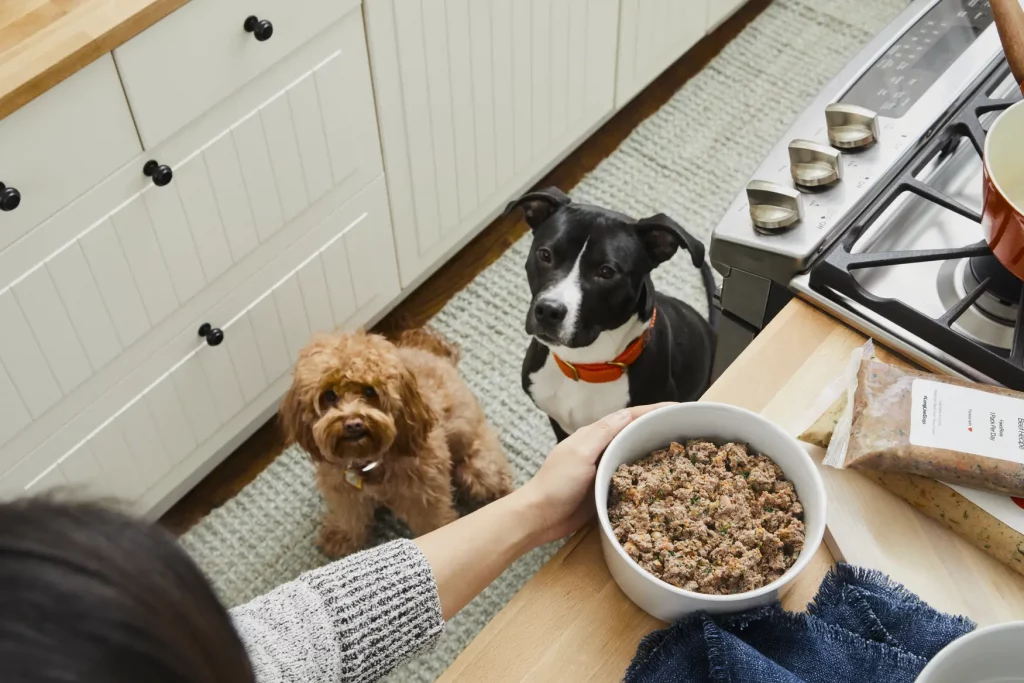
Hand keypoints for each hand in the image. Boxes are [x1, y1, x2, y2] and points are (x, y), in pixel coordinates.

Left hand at [518, 403, 672, 544]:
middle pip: (634, 434)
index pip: (628, 417)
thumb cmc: (556, 484)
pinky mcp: (606, 490)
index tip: (678, 408)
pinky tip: (663, 482)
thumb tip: (629, 413)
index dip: (653, 411)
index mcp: (594, 435)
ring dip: (655, 453)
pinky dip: (646, 477)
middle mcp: (601, 449)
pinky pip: (631, 479)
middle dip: (659, 429)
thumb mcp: (580, 453)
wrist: (539, 518)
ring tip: (682, 454)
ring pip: (634, 456)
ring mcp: (603, 470)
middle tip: (686, 431)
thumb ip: (603, 433)